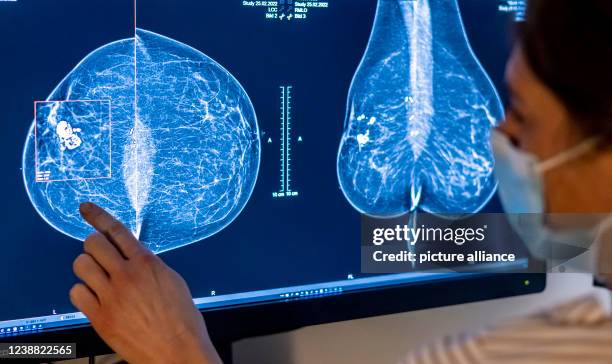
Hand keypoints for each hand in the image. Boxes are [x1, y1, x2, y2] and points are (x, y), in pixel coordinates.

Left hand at [70, 202, 220, 363]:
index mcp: (146, 263)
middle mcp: (126, 275)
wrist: (176, 350)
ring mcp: (111, 296)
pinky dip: (83, 292)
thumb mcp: (172, 281)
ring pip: (81, 265)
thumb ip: (148, 265)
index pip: (117, 230)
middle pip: (93, 243)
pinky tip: (96, 297)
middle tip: (100, 255)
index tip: (85, 207)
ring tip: (98, 276)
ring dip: (87, 267)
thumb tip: (132, 255)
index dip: (97, 215)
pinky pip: (76, 292)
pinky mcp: (99, 316)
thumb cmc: (181, 319)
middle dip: (94, 245)